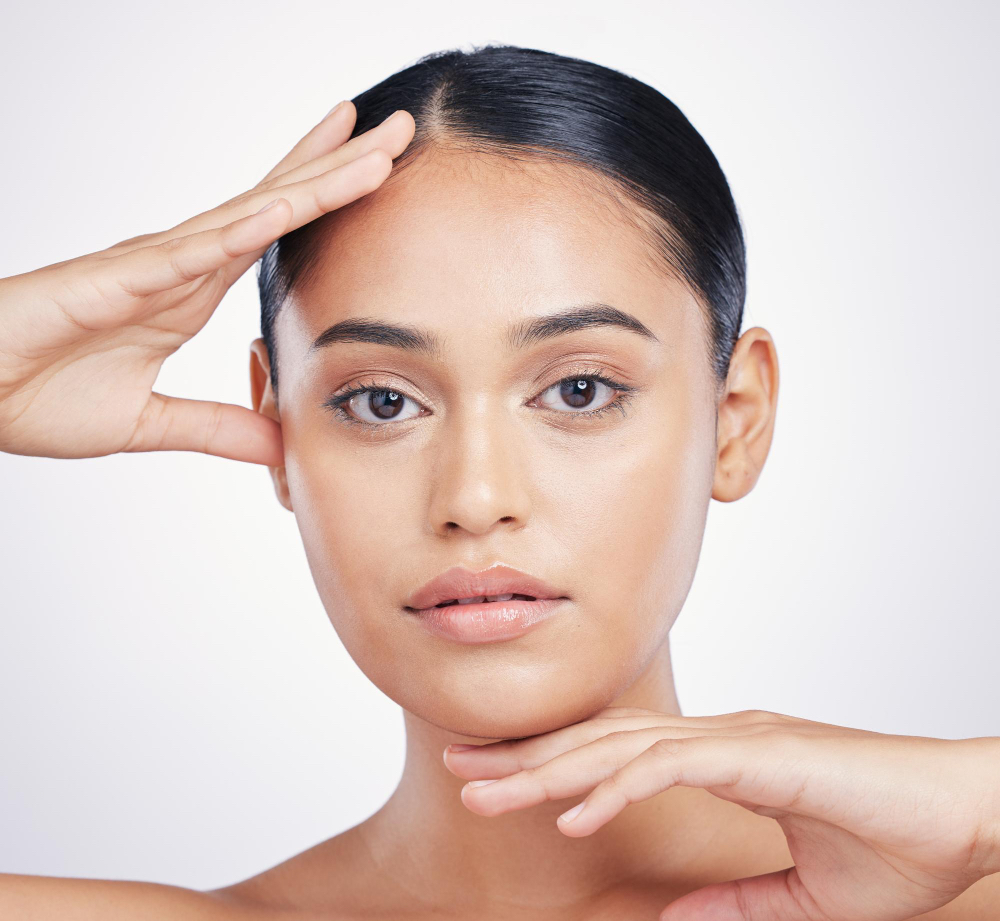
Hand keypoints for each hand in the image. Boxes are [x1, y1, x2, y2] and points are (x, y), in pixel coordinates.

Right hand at [0, 101, 414, 464]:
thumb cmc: (40, 397)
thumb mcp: (153, 424)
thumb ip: (217, 429)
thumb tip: (277, 448)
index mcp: (193, 289)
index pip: (277, 232)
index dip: (328, 198)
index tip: (380, 169)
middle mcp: (183, 262)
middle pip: (278, 203)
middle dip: (341, 165)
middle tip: (401, 127)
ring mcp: (153, 264)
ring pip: (248, 212)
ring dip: (312, 181)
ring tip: (370, 143)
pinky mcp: (118, 279)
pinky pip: (187, 250)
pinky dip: (238, 230)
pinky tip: (285, 206)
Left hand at [444, 707, 999, 919]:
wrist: (972, 819)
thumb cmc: (898, 849)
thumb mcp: (800, 900)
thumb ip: (733, 903)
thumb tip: (671, 920)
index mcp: (724, 758)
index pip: (619, 757)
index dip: (555, 769)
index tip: (498, 784)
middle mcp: (719, 739)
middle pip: (601, 744)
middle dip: (525, 760)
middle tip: (457, 771)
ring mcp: (739, 739)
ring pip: (622, 748)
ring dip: (552, 773)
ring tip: (488, 795)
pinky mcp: (763, 755)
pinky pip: (674, 768)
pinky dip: (618, 789)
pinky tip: (574, 818)